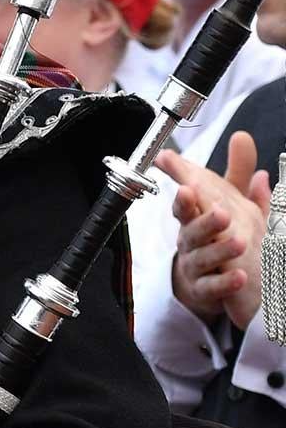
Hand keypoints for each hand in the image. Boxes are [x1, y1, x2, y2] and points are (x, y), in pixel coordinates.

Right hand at [159, 134, 273, 329]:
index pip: (186, 205)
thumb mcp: (231, 202)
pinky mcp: (204, 290)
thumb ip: (236, 172)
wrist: (204, 281)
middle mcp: (191, 241)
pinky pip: (212, 287)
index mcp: (194, 218)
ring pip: (202, 258)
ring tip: (240, 242)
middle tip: (222, 213)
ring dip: (220, 250)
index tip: (186, 187)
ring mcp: (196, 266)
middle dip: (203, 221)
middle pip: (191, 231)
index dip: (184, 197)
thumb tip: (241, 137)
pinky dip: (225, 283)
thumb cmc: (216, 235)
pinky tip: (241, 276)